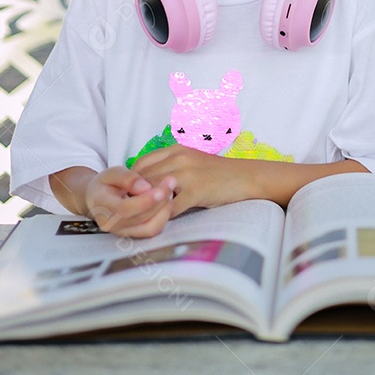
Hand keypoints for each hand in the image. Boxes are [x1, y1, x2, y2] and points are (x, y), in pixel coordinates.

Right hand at [84, 166, 176, 237]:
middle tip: (171, 182)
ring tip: (170, 191)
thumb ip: (127, 178)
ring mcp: (123, 233)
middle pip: (140, 219)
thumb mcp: (111, 173)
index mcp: (103, 207)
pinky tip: (166, 201)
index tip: (161, 189)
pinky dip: (163, 216)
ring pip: (149, 228)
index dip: (145, 201)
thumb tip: (145, 187)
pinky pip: (152, 230)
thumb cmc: (105, 184)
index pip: (125, 209)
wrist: (97, 199)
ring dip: (164, 210)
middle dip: (159, 201)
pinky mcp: (134, 234)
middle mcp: (112, 225)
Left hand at [131, 146, 245, 217]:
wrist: (248, 177)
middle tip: (126, 214)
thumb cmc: (219, 174)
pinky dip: (163, 217)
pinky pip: (171, 207)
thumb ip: (172, 169)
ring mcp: (188, 173)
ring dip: (145, 209)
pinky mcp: (197, 189)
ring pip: (154, 192)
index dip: (130, 182)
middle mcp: (179, 158)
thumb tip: (148, 186)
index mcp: (176, 150)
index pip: (141, 164)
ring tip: (138, 222)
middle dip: (133, 197)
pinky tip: (160, 225)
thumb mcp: (193, 164)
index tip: (128, 197)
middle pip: (144, 178)